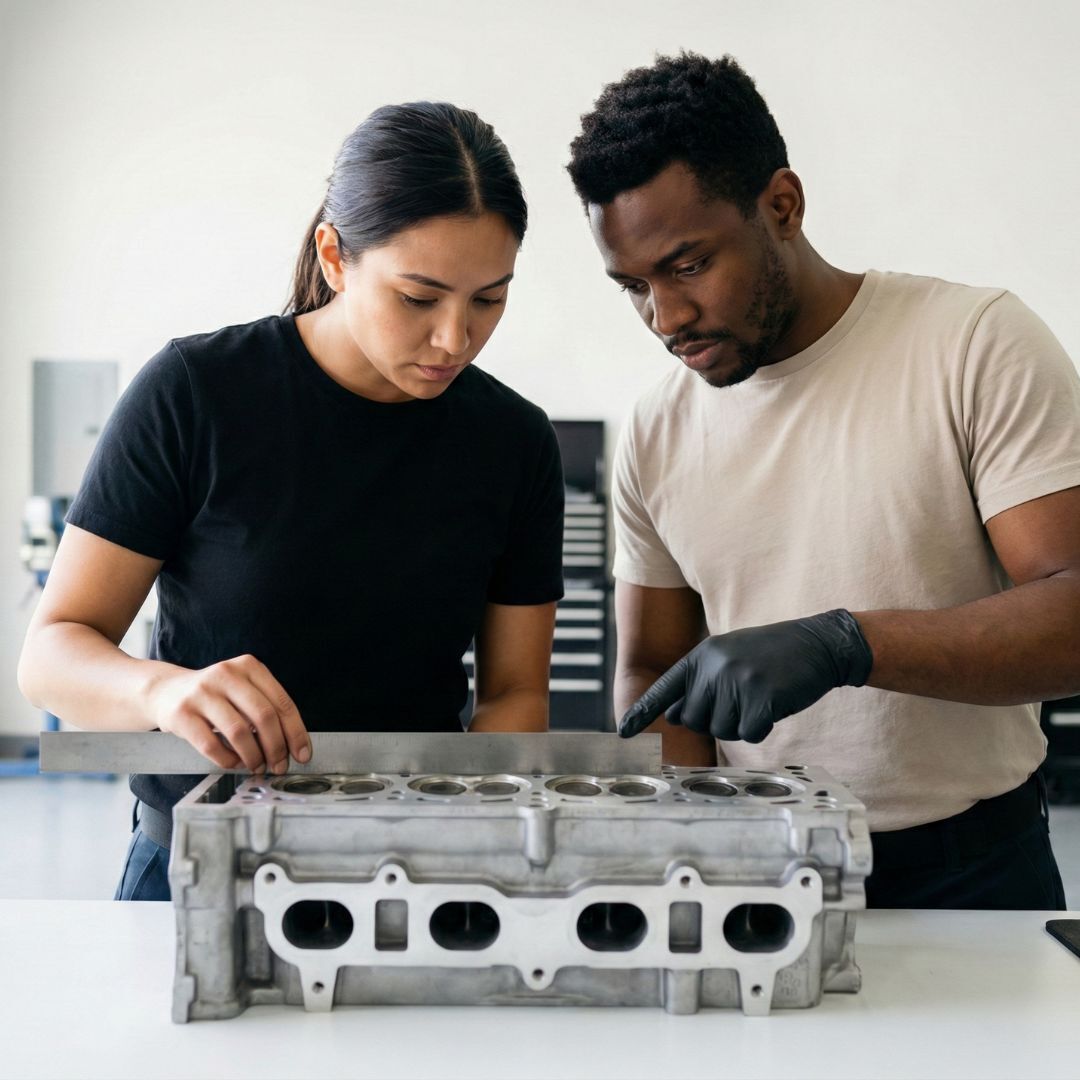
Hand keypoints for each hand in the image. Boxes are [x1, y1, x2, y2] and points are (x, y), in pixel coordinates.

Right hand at [144, 654, 310, 772]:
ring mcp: (202, 693)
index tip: (302, 754)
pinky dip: (227, 759)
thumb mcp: (242, 689)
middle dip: (276, 747)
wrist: (165, 691)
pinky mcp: (182, 713)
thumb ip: (265, 708)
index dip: (295, 732)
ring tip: (257, 766)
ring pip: (239, 732)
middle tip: (279, 765)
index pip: (282, 702)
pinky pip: (211, 744)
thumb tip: (292, 745)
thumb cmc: (214, 695)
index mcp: (249, 666)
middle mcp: (226, 674)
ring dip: (253, 756)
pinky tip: (234, 763)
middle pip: (263, 716)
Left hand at [618, 609, 872, 742]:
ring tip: (758, 697)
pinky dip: (761, 728)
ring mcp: (737, 682)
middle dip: (715, 721)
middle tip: (741, 701)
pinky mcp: (761, 698)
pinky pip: (749, 734)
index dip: (642, 712)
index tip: (624, 732)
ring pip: (721, 731)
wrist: (816, 643)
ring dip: (740, 724)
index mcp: (701, 656)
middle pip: (694, 720)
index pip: (664, 688)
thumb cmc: (771, 655)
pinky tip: (773, 706)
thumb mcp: (728, 658)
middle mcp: (713, 667)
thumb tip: (673, 715)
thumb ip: (699, 683)